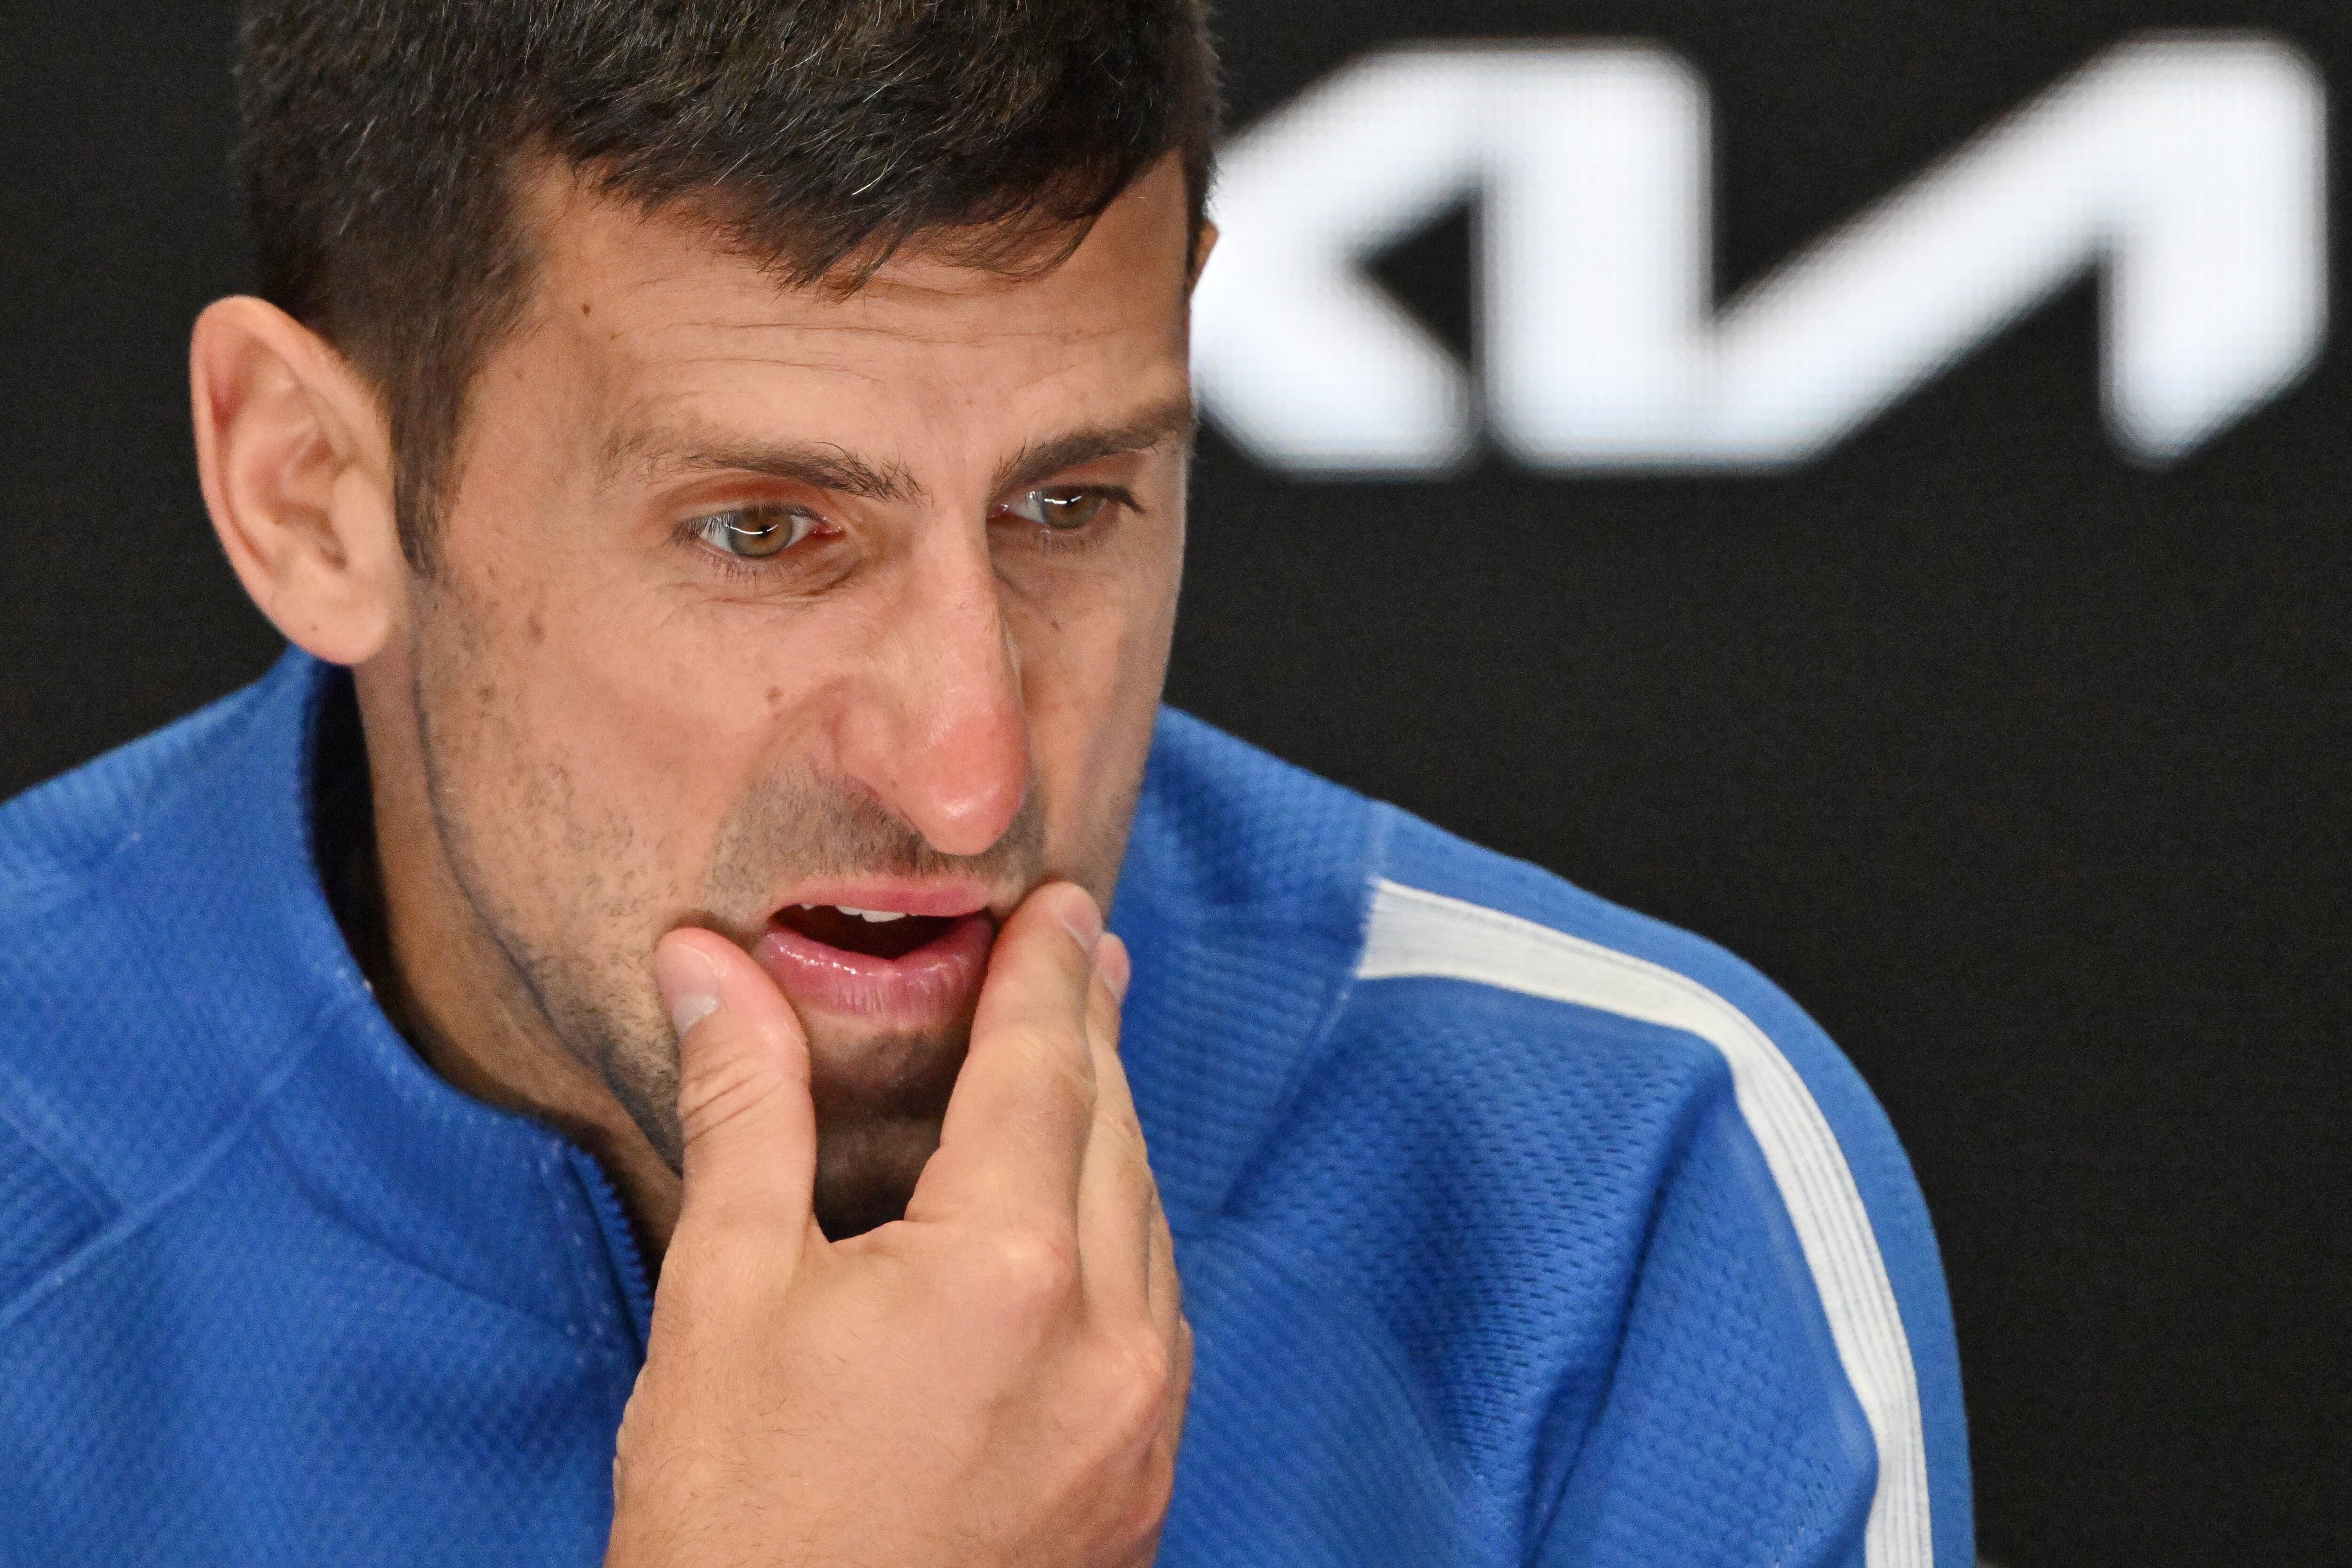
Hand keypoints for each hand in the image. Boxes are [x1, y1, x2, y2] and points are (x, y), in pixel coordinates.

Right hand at [607, 883, 1190, 1567]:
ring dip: (1109, 1129)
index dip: (1043, 971)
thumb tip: (708, 968)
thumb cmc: (741, 1527)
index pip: (1041, 1069)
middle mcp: (1106, 1338)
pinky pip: (1153, 1306)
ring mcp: (1141, 1416)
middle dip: (1085, 1030)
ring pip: (1146, 1217)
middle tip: (1072, 949)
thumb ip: (746, 1114)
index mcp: (1004, 1273)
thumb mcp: (722, 1299)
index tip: (1056, 904)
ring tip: (1074, 1057)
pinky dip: (1119, 1231)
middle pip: (1112, 1130)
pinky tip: (1079, 1211)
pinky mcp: (1145, 1477)